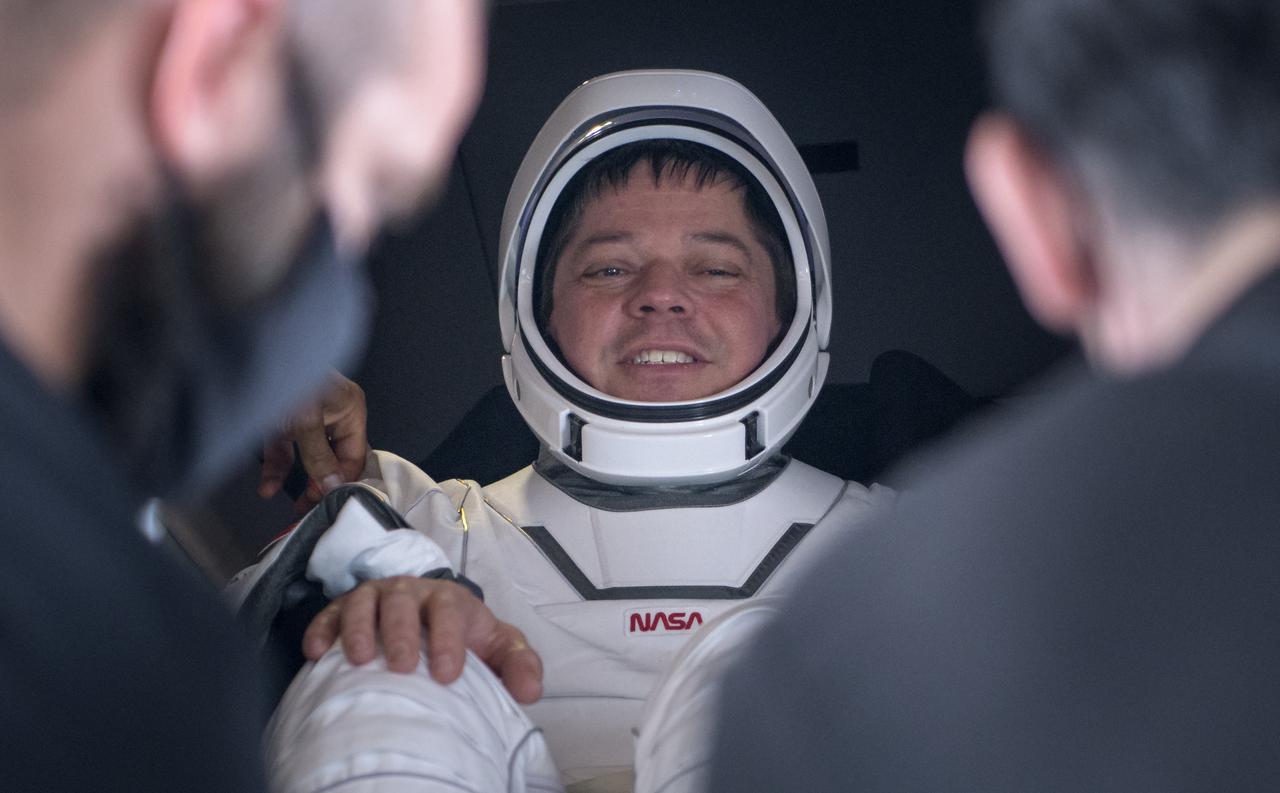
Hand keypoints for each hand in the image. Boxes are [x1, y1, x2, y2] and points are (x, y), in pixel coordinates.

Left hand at [260, 373, 370, 511]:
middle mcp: (333, 414)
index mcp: (350, 410)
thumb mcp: (307, 421)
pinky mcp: (283, 420)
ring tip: (293, 507)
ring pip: (308, 457)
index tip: (331, 503)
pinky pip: (285, 450)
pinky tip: (267, 488)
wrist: (246, 354)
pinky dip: (277, 468)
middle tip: (311, 509)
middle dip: (321, 484)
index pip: (355, 455)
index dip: (343, 481)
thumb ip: (320, 456)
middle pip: (333, 458)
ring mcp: (307, 417)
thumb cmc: (287, 377)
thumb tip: (334, 487)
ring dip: (299, 481)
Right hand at [303, 576, 543, 703]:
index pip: (450, 610)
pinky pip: (329, 613)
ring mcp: (375, 597)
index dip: (449, 639)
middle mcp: (410, 592)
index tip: (448, 675)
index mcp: (449, 599)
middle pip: (403, 602)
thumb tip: (530, 692)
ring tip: (357, 659)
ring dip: (358, 628)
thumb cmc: (464, 637)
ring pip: (364, 602)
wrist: (432, 620)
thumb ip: (518, 664)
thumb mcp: (497, 646)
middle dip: (402, 633)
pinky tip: (316, 652)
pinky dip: (321, 629)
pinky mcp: (344, 609)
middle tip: (402, 667)